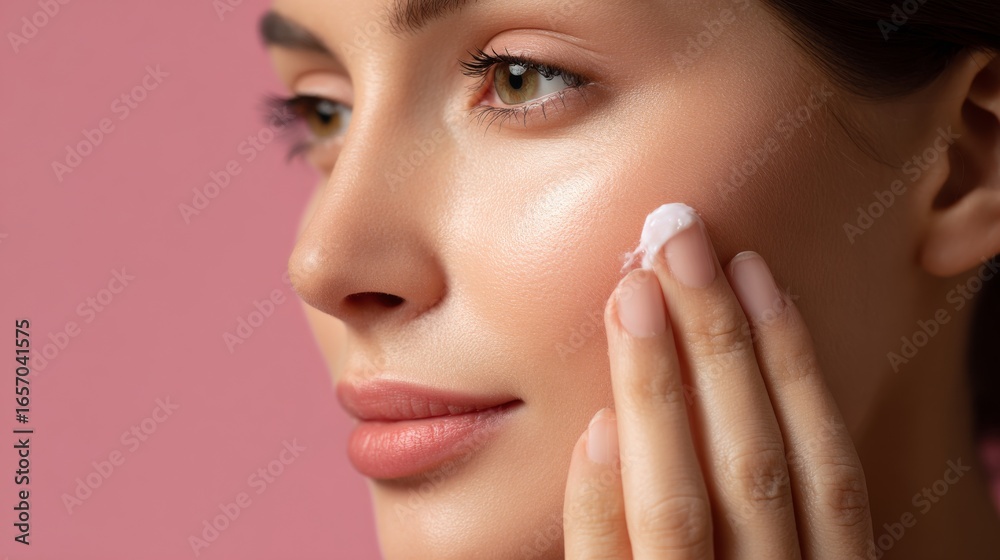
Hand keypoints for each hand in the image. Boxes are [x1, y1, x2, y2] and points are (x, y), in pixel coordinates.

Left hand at [563, 209, 874, 558]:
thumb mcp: (778, 554)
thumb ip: (768, 500)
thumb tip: (730, 372)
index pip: (828, 467)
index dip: (793, 362)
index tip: (750, 266)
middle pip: (754, 466)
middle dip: (717, 343)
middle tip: (676, 239)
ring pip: (679, 509)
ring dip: (653, 393)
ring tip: (631, 295)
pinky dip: (601, 502)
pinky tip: (593, 428)